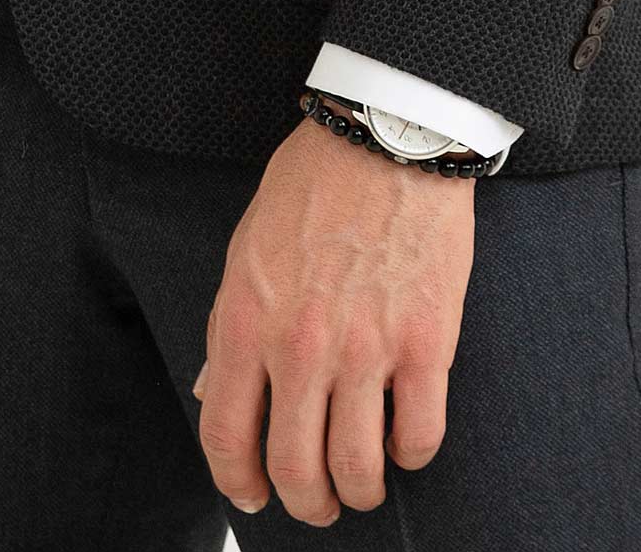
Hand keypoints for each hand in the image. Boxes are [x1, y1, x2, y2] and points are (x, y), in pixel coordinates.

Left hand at [192, 113, 473, 524]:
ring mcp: (367, 348)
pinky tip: (405, 440)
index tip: (252, 497)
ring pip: (358, 468)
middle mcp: (301, 346)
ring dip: (359, 491)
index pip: (227, 437)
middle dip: (306, 503)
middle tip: (317, 503)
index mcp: (246, 320)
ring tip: (361, 484)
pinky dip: (411, 454)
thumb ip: (228, 326)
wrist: (384, 136)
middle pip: (296, 469)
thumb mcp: (245, 249)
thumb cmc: (311, 186)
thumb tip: (213, 392)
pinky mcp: (427, 343)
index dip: (237, 483)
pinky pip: (420, 436)